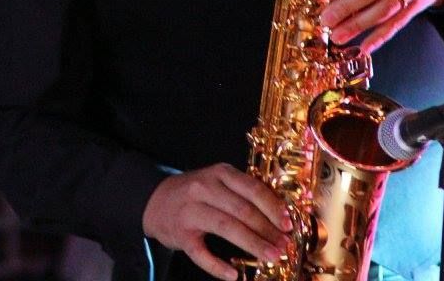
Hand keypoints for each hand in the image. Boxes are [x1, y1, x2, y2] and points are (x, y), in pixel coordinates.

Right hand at [142, 163, 290, 280]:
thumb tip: (280, 213)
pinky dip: (217, 266)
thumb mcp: (220, 181)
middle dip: (267, 230)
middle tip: (284, 245)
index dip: (273, 207)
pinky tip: (234, 275)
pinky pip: (200, 253)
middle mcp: (205, 189)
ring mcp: (191, 212)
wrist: (155, 201)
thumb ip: (244, 192)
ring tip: (271, 256)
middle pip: (243, 210)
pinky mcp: (180, 235)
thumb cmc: (197, 192)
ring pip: (227, 228)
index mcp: (221, 173)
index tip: (289, 224)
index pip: (253, 189)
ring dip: (252, 244)